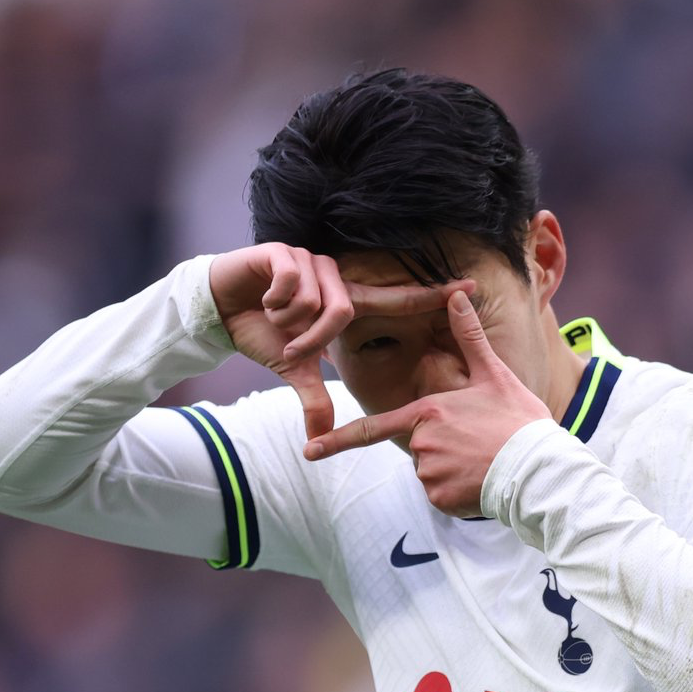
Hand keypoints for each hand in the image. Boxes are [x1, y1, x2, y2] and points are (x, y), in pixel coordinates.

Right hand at [207, 245, 450, 440]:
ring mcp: (310, 261)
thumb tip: (317, 439)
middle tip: (292, 348)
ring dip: (289, 320)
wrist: (220, 311)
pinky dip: (274, 300)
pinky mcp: (283, 252)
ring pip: (315, 300)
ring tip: (273, 316)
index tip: (471, 288)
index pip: (397, 299)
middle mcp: (335, 278)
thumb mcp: (293, 371)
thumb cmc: (262, 335)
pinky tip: (263, 298)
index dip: (432, 294)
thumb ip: (312, 399)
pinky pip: (291, 282)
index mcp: (346, 303)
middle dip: (312, 339)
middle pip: (342, 311)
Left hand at [302, 290, 550, 515]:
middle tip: (478, 443)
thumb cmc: (519, 421)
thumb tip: (457, 294)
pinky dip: (458, 492)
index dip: (337, 441)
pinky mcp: (441, 499)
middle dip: (442, 447)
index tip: (309, 450)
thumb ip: (469, 337)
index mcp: (426, 412)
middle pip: (419, 447)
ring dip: (452, 470)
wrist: (539, 470)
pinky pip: (442, 495)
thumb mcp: (495, 375)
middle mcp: (420, 444)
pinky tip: (482, 481)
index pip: (373, 428)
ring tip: (484, 461)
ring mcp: (429, 474)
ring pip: (431, 472)